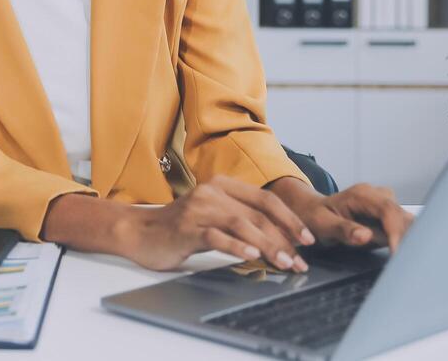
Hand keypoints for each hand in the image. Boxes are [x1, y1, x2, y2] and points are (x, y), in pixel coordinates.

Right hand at [120, 175, 316, 272]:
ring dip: (268, 245)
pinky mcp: (187, 227)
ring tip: (284, 262)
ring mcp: (199, 208)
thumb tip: (280, 242)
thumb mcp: (214, 217)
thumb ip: (241, 221)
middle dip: (284, 239)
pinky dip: (237, 246)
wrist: (139, 232)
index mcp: (223, 185)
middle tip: (300, 260)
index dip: (290, 219)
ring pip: (242, 224)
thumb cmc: (180, 229)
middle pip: (258, 214)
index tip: (308, 239)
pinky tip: (252, 256)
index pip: (266, 199)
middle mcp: (212, 192)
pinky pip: (217, 236)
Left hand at [266, 178, 414, 252]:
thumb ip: (344, 230)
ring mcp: (386, 204)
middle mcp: (378, 195)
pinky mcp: (390, 216)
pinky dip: (405, 241)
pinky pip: (403, 228)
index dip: (396, 232)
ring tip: (406, 263)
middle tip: (405, 264)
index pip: (388, 211)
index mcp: (362, 194)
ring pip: (407, 222)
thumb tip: (365, 236)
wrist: (314, 210)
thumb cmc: (316, 216)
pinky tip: (404, 256)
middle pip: (402, 216)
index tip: (397, 254)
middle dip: (406, 239)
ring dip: (408, 241)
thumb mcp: (323, 224)